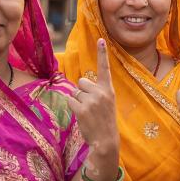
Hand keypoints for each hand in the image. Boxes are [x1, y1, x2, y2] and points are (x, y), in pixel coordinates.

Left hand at [68, 38, 118, 156]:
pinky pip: (70, 101)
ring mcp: (91, 100)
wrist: (106, 141)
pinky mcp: (82, 109)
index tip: (101, 39)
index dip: (102, 53)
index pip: (105, 68)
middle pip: (82, 81)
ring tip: (88, 113)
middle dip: (82, 91)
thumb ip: (97, 91)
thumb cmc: (104, 121)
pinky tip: (82, 117)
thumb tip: (80, 84)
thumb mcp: (107, 103)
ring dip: (78, 101)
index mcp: (109, 90)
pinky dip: (73, 108)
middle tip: (90, 106)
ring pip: (75, 92)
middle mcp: (101, 92)